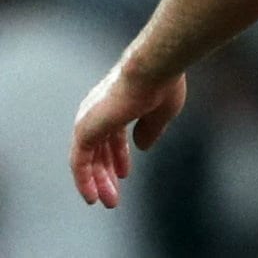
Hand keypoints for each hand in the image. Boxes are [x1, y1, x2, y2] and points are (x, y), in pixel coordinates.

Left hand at [70, 64, 186, 207]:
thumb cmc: (163, 84)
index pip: (112, 134)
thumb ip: (150, 130)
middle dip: (106, 173)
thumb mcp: (162, 114)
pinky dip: (85, 181)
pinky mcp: (84, 131)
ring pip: (88, 159)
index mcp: (116, 104)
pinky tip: (93, 196)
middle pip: (98, 149)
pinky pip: (80, 163)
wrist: (152, 69)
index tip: (124, 172)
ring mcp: (89, 121)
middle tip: (114, 194)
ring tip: (108, 201)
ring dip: (97, 182)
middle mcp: (97, 111)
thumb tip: (141, 146)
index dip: (118, 155)